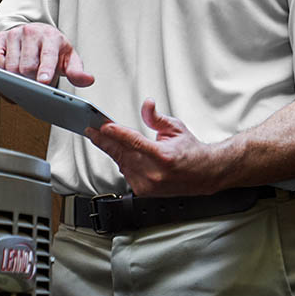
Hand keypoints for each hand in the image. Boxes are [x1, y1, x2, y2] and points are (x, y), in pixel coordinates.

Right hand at [0, 23, 92, 86]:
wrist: (36, 34)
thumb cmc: (54, 49)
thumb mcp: (69, 58)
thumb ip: (77, 71)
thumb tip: (88, 80)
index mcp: (52, 36)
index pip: (48, 55)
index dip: (46, 69)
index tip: (44, 81)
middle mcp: (31, 32)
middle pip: (26, 65)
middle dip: (29, 81)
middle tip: (34, 88)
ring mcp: (14, 34)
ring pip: (9, 66)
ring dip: (15, 80)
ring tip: (23, 84)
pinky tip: (7, 77)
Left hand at [84, 99, 224, 195]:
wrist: (203, 174)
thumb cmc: (191, 151)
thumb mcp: (176, 127)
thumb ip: (156, 117)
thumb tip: (147, 104)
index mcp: (163, 156)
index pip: (134, 142)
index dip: (116, 133)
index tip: (103, 126)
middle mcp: (154, 173)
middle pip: (122, 153)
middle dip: (105, 140)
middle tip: (91, 130)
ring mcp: (148, 184)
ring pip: (121, 163)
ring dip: (114, 151)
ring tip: (105, 137)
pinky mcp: (144, 191)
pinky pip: (126, 173)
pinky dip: (123, 162)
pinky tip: (123, 153)